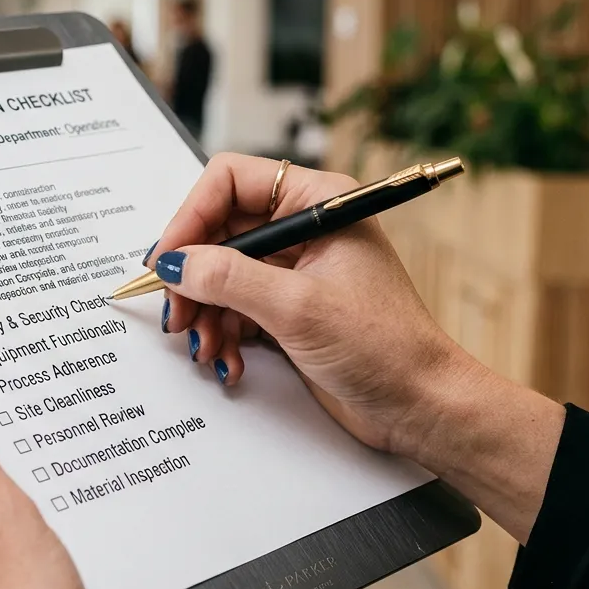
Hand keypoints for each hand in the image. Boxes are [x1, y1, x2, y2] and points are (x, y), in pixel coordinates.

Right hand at [148, 154, 566, 541]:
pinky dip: (223, 334)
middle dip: (194, 277)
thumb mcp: (296, 306)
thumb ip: (228, 278)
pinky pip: (234, 309)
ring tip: (206, 348)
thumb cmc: (384, 346)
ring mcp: (295, 270)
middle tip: (178, 314)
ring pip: (220, 275)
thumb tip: (174, 263)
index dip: (191, 217)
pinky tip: (228, 361)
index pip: (230, 183)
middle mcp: (304, 228)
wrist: (420, 405)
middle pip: (218, 232)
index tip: (168, 260)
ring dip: (205, 313)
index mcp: (318, 202)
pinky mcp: (289, 309)